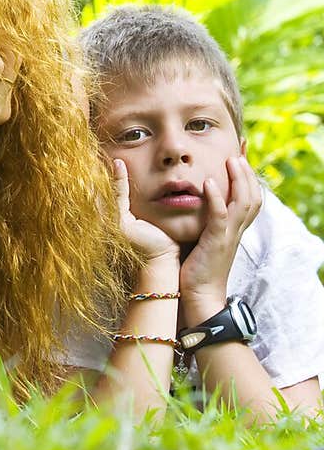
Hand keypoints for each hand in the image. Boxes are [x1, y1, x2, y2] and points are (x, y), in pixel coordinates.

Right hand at [111, 158, 179, 264]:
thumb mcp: (156, 218)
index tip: (115, 157)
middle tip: (103, 150)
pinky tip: (119, 164)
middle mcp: (114, 220)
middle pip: (108, 190)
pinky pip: (119, 196)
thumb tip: (161, 189)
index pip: (116, 193)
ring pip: (111, 191)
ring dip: (110, 172)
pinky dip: (119, 180)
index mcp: (123, 218)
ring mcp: (114, 221)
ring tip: (110, 152)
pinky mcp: (119, 222)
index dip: (114, 176)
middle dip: (107, 171)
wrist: (165, 263)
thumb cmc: (165, 242)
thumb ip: (152, 204)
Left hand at [179, 155, 262, 314]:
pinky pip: (220, 217)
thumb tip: (197, 201)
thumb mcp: (205, 238)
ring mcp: (227, 236)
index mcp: (234, 229)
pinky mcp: (215, 243)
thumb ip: (206, 220)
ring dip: (238, 180)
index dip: (248, 177)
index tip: (241, 155)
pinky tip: (210, 183)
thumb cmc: (196, 267)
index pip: (250, 198)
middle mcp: (236, 230)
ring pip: (243, 203)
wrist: (198, 296)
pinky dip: (217, 199)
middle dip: (248, 173)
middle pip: (253, 197)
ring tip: (231, 160)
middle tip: (239, 153)